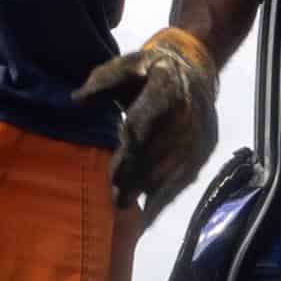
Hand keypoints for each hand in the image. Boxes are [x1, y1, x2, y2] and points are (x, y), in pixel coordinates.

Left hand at [85, 24, 216, 213]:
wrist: (193, 71)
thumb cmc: (148, 72)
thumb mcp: (125, 66)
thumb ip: (102, 82)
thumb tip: (77, 100)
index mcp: (166, 89)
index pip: (147, 125)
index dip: (132, 153)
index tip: (114, 176)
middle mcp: (187, 115)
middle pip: (159, 153)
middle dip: (138, 179)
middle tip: (115, 201)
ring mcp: (198, 135)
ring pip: (174, 169)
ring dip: (150, 191)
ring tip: (125, 208)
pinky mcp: (203, 151)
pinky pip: (185, 177)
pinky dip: (167, 196)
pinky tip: (148, 214)